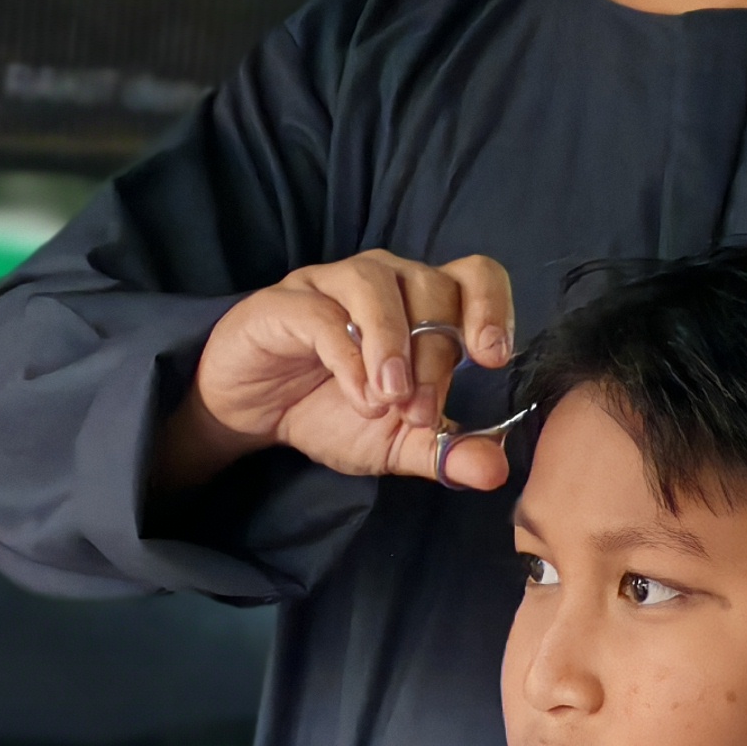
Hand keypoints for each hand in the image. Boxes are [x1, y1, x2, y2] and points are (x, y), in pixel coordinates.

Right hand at [164, 250, 519, 493]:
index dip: (492, 307)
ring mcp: (332, 283)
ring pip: (379, 284)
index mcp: (423, 303)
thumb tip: (495, 470)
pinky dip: (349, 356)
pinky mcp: (286, 302)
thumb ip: (445, 451)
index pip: (475, 275)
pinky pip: (325, 314)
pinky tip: (358, 396)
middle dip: (436, 356)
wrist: (251, 418)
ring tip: (390, 399)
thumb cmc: (330, 412)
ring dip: (394, 344)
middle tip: (420, 413)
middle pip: (432, 288)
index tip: (491, 359)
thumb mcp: (395, 442)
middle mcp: (385, 280)